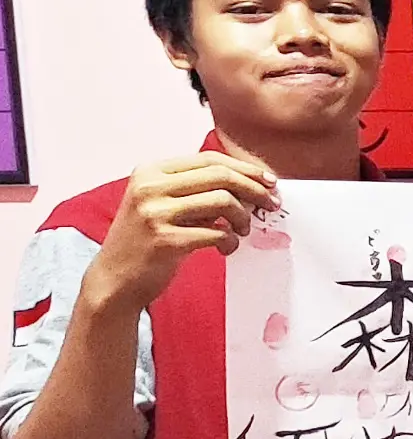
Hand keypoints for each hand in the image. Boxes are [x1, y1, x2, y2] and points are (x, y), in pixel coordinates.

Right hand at [83, 154, 276, 312]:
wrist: (115, 279)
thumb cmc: (147, 242)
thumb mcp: (163, 205)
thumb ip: (196, 191)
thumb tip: (251, 185)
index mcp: (150, 172)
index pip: (209, 159)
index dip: (245, 169)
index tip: (269, 181)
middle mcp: (149, 187)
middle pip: (220, 176)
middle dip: (254, 189)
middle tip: (271, 204)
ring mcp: (154, 213)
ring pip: (222, 201)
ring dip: (243, 217)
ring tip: (242, 231)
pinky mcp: (164, 240)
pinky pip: (216, 234)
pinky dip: (230, 241)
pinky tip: (226, 248)